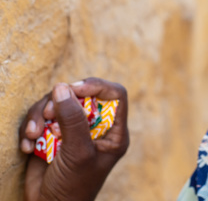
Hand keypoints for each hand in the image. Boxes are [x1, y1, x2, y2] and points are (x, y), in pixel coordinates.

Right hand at [19, 78, 128, 200]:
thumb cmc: (73, 186)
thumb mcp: (77, 152)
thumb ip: (73, 119)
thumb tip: (63, 87)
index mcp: (114, 131)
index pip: (115, 94)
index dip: (98, 86)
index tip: (75, 89)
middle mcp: (96, 126)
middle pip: (82, 94)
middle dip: (60, 102)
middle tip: (47, 115)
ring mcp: (74, 129)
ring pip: (58, 102)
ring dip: (40, 116)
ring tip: (33, 135)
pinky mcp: (53, 134)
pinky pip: (41, 117)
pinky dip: (32, 128)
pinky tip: (27, 146)